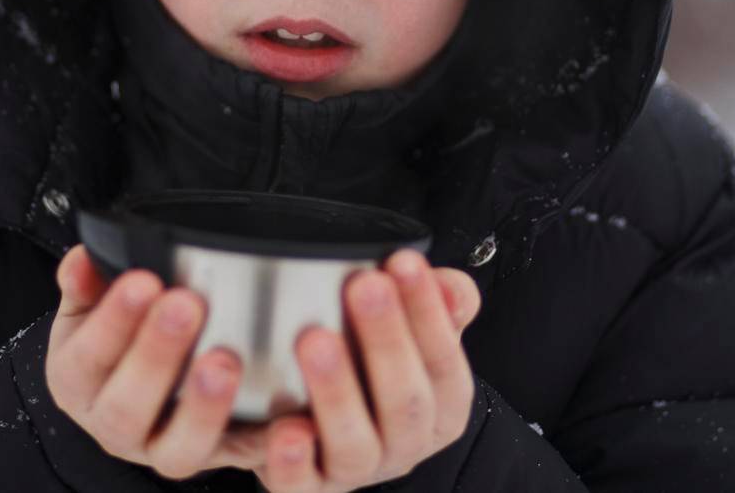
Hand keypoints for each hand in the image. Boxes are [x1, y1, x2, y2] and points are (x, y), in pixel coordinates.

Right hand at [44, 245, 265, 479]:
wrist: (143, 389)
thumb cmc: (118, 342)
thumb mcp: (91, 309)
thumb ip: (88, 284)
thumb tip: (84, 260)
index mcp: (79, 384)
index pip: (85, 359)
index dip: (112, 323)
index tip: (142, 282)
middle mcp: (115, 426)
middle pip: (125, 409)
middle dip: (156, 356)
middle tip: (186, 306)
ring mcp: (163, 448)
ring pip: (178, 448)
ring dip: (203, 407)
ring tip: (225, 361)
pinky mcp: (216, 456)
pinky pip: (240, 456)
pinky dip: (263, 440)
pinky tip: (286, 412)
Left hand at [253, 249, 483, 492]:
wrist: (312, 422)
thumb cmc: (367, 365)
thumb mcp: (409, 330)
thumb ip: (435, 301)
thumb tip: (450, 286)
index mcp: (439, 408)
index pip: (445, 363)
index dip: (428, 314)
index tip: (404, 263)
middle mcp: (403, 445)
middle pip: (406, 404)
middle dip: (387, 340)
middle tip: (364, 286)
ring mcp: (356, 471)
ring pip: (355, 446)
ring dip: (337, 392)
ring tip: (316, 339)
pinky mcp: (307, 489)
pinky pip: (301, 488)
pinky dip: (292, 461)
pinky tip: (284, 427)